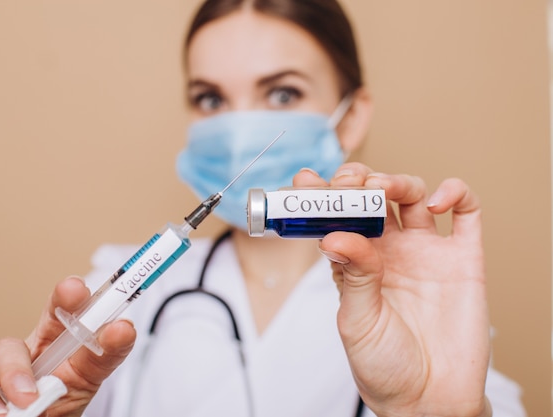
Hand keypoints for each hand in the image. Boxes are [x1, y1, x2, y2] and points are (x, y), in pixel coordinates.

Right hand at [0, 277, 135, 416]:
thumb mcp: (67, 406)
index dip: (106, 329)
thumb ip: (86, 377)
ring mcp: (0, 357)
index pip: (91, 339)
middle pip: (56, 318)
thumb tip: (115, 337)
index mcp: (67, 364)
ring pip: (11, 348)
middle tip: (75, 290)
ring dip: (19, 376)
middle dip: (67, 301)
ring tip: (27, 403)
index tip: (123, 328)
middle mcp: (37, 353)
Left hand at [294, 163, 491, 416]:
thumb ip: (352, 276)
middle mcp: (389, 251)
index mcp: (356, 262)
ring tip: (384, 189)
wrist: (429, 399)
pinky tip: (435, 203)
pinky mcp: (462, 259)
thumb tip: (335, 235)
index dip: (322, 195)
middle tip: (349, 184)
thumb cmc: (384, 365)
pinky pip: (466, 213)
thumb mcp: (357, 321)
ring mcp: (426, 251)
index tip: (306, 181)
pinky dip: (455, 193)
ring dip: (398, 180)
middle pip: (373, 196)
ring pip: (412, 195)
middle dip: (359, 180)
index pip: (336, 216)